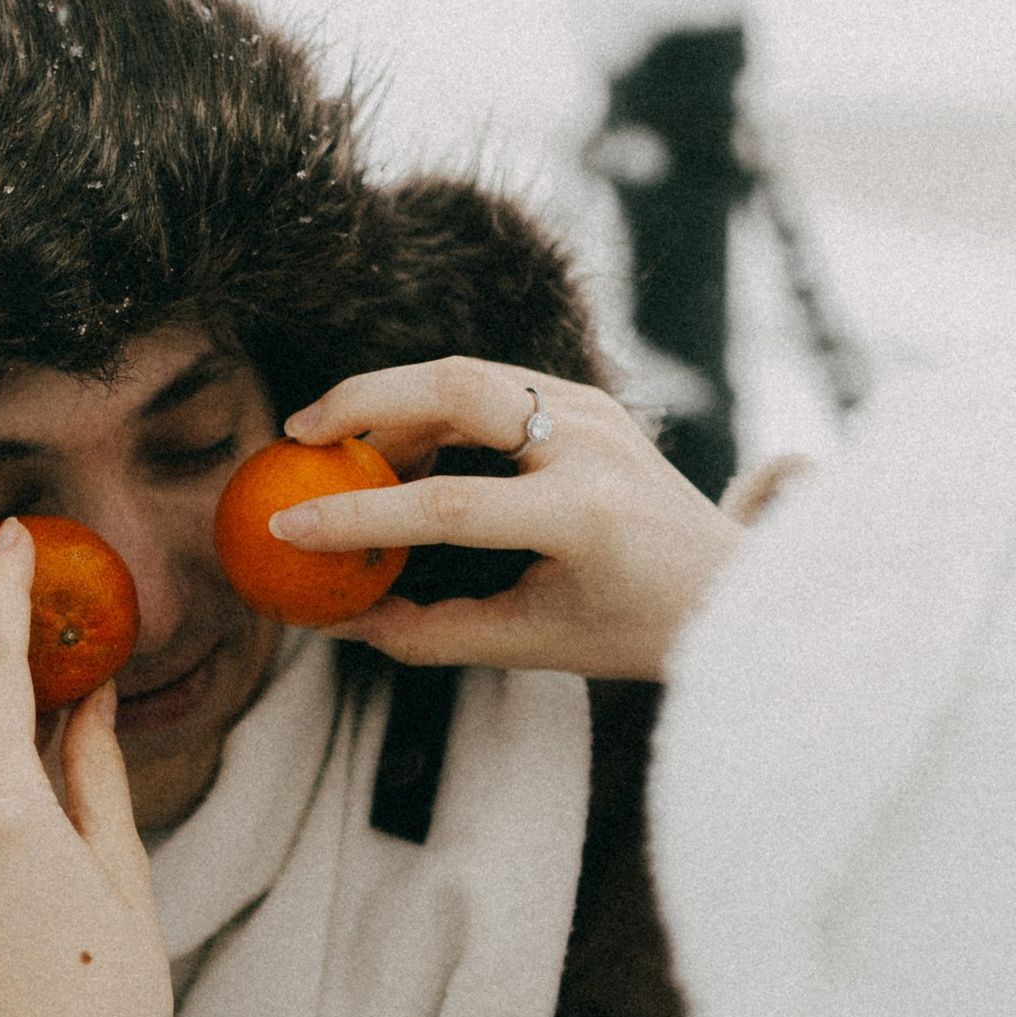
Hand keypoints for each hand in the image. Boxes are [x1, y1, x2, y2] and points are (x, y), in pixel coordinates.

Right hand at [272, 356, 741, 678]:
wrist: (727, 584)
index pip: (449, 505)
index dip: (359, 516)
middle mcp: (591, 444)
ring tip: (342, 451)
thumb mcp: (530, 643)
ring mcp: (593, 408)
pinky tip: (397, 444)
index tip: (288, 525)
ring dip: (394, 402)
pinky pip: (491, 383)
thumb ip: (431, 632)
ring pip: (468, 373)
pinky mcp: (587, 395)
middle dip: (364, 400)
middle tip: (298, 434)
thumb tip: (339, 622)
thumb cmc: (630, 628)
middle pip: (455, 386)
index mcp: (583, 517)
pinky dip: (432, 407)